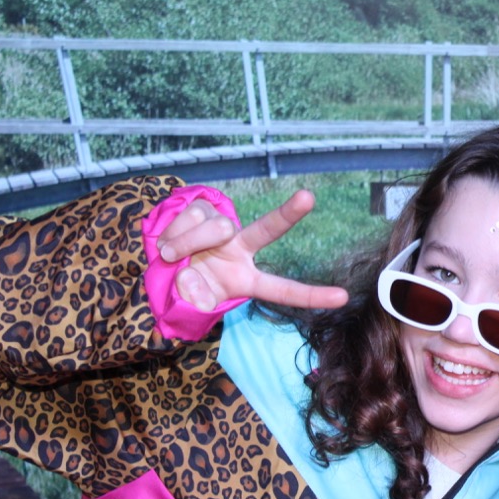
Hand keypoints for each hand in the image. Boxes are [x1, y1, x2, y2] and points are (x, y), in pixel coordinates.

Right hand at [157, 190, 347, 311]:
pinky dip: (172, 233)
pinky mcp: (203, 209)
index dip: (311, 295)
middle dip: (288, 213)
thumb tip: (194, 286)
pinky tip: (167, 242)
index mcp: (245, 280)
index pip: (282, 289)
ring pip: (214, 228)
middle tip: (308, 197)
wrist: (155, 262)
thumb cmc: (180, 286)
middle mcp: (241, 248)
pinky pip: (189, 217)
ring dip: (185, 244)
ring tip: (171, 256)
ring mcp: (223, 227)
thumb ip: (194, 298)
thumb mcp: (188, 302)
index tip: (343, 297)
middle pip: (267, 229)